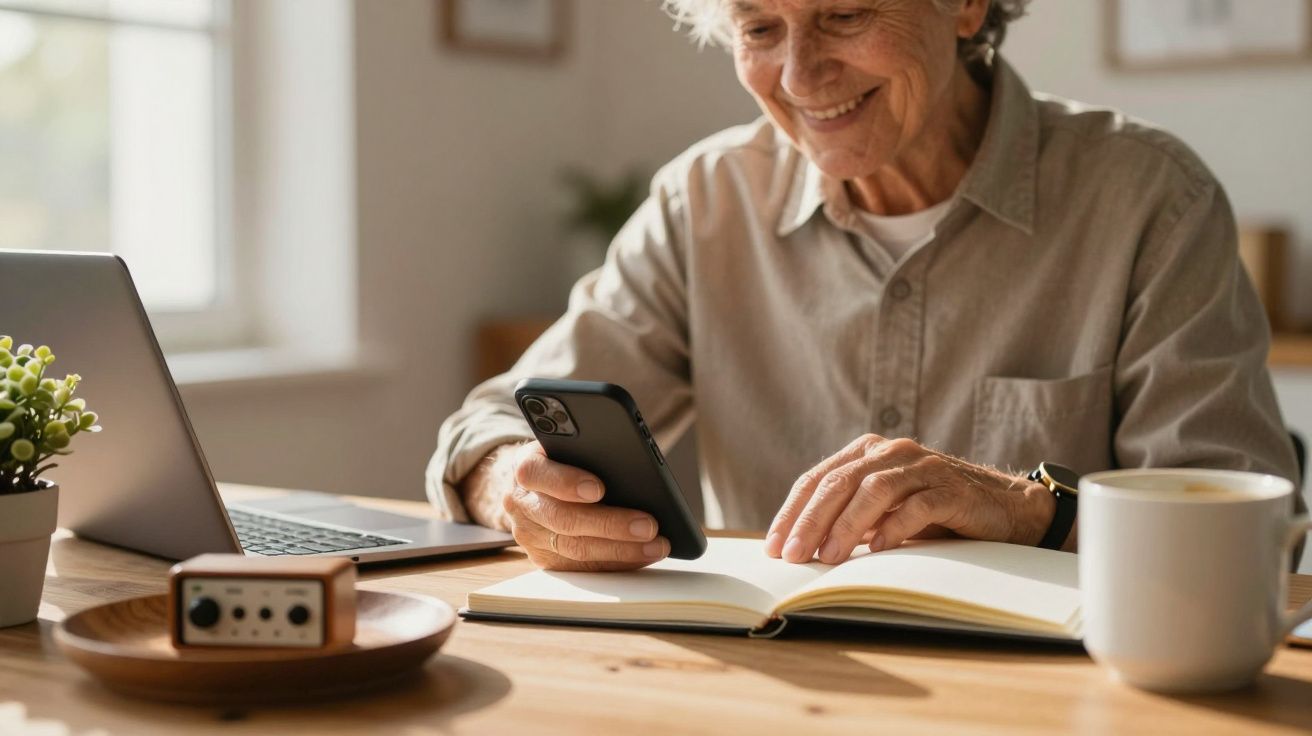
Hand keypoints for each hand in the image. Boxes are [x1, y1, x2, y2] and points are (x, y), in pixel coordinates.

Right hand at [501, 442, 669, 570]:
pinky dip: (616, 562)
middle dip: (610, 524)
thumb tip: (635, 468)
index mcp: (525, 466)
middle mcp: (521, 503)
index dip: (567, 482)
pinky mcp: (543, 558)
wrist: (535, 483)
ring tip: (656, 544)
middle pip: (563, 519)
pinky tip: (643, 554)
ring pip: (574, 548)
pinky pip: (581, 566)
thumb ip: (589, 451)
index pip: (537, 473)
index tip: (599, 489)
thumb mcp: (569, 445)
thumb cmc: (564, 459)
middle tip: (648, 526)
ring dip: (621, 549)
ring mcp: (529, 535)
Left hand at [765, 435, 1055, 563]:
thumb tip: (800, 549)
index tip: (774, 546)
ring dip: (847, 524)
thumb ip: (849, 518)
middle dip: (811, 520)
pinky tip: (878, 548)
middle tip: (794, 554)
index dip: (792, 512)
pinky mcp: (953, 489)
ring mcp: (924, 467)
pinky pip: (918, 504)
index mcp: (868, 452)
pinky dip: (894, 526)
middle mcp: (892, 452)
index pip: (818, 478)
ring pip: (875, 489)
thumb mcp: (884, 512)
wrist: (1004, 509)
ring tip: (829, 556)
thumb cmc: (934, 513)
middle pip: (840, 482)